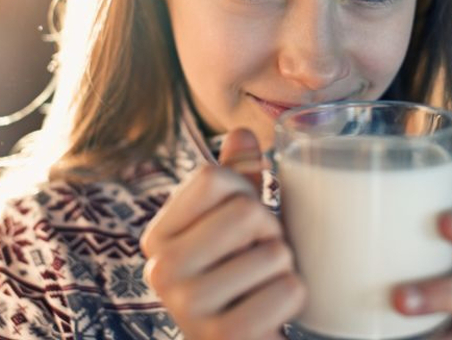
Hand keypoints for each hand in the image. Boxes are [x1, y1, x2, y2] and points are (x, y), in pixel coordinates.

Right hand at [139, 129, 306, 339]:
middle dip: (270, 232)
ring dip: (284, 267)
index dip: (246, 192)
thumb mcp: (235, 225)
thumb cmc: (242, 275)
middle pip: (245, 211)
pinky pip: (288, 290)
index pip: (214, 177)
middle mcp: (161, 270)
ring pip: (273, 251)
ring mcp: (187, 307)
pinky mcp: (223, 338)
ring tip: (262, 285)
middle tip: (258, 258)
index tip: (243, 223)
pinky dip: (294, 297)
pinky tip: (271, 312)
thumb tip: (242, 132)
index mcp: (158, 236)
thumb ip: (235, 179)